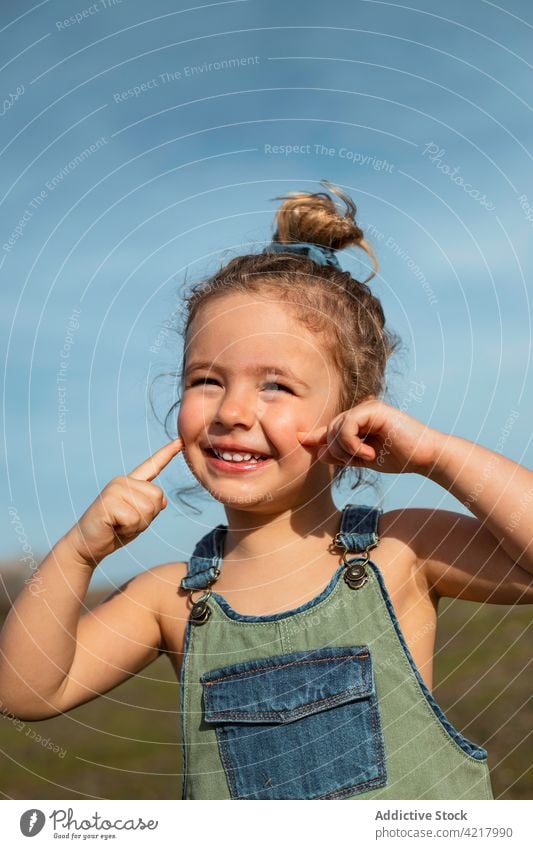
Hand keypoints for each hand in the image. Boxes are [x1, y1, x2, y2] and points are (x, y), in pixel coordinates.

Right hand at [66, 438, 183, 566]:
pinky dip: (128, 529)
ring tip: (119, 524)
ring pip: (147, 509)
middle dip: (148, 517)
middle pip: (157, 496)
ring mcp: (115, 489)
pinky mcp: (108, 501)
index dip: (167, 453)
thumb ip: (151, 506)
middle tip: (126, 522)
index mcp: (131, 483)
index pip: (152, 466)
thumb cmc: (114, 532)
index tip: (180, 441)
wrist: (88, 545)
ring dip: (137, 524)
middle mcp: (123, 481)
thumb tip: (161, 500)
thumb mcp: (139, 519)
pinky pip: (134, 518)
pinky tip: (113, 527)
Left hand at [297, 398, 439, 475]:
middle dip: (336, 450)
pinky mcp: (374, 409)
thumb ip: (342, 455)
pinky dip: (352, 443)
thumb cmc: (399, 458)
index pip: (331, 429)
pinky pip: (347, 425)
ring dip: (346, 449)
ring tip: (367, 457)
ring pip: (337, 428)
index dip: (314, 435)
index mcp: (359, 422)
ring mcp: (368, 407)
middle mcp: (362, 411)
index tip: (298, 439)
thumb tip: (318, 451)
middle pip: (330, 430)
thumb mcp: (365, 459)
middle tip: (356, 461)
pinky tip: (369, 452)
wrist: (425, 457)